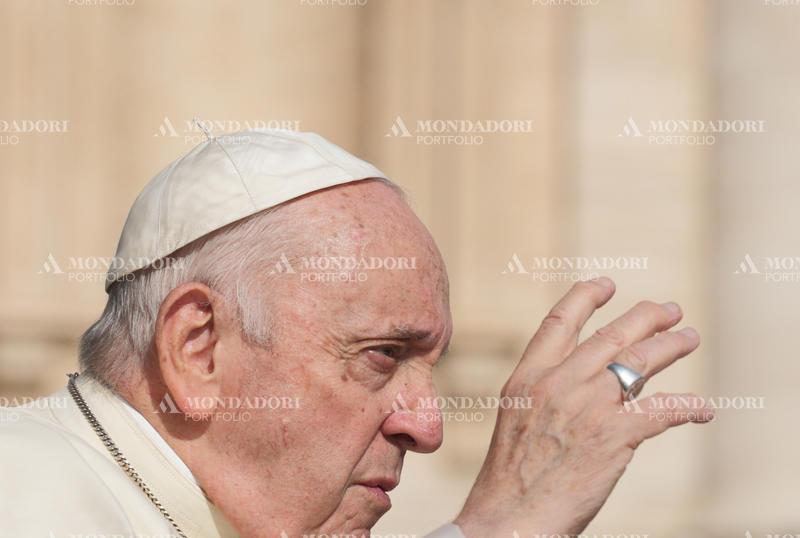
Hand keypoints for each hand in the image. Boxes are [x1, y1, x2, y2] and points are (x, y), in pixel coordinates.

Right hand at [454, 278, 713, 536]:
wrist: (510, 513)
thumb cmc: (512, 474)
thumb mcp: (518, 415)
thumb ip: (547, 390)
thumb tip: (583, 375)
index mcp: (529, 375)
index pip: (559, 320)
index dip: (586, 296)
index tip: (606, 284)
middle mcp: (559, 382)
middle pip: (611, 334)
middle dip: (646, 316)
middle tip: (670, 309)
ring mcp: (588, 407)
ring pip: (640, 362)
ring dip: (671, 346)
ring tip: (690, 337)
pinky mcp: (614, 436)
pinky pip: (661, 410)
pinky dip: (688, 407)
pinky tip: (703, 408)